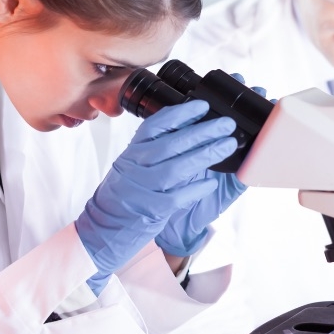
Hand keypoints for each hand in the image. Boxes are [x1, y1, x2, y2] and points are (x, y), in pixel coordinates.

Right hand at [76, 99, 237, 294]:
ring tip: (228, 145)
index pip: (156, 124)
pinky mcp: (150, 210)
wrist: (105, 227)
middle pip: (172, 143)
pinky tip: (211, 183)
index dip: (181, 113)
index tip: (203, 105)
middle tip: (227, 124)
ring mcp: (142, 188)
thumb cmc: (127, 192)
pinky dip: (196, 189)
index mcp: (133, 150)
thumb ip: (157, 147)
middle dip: (203, 131)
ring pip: (177, 168)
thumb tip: (191, 127)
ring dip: (205, 155)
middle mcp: (135, 165)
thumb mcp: (135, 164)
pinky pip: (177, 197)